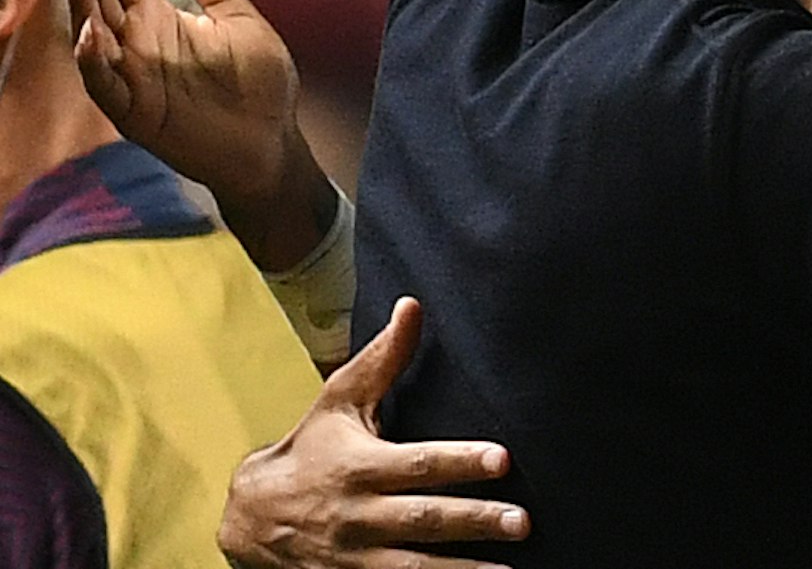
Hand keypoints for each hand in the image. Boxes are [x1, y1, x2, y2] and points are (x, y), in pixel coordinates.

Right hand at [68, 0, 328, 269]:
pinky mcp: (135, 111)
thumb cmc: (255, 80)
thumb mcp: (233, 13)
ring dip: (82, 1)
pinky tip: (89, 33)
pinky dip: (92, 59)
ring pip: (91, 34)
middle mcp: (133, 42)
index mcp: (153, 16)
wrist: (273, 140)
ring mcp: (130, 76)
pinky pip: (103, 84)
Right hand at [219, 298, 530, 568]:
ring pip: (413, 568)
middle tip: (523, 521)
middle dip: (474, 520)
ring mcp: (354, 557)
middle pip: (423, 519)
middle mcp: (358, 514)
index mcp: (360, 466)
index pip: (417, 463)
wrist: (249, 518)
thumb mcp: (339, 401)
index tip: (503, 459)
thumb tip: (412, 306)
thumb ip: (383, 359)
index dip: (460, 461)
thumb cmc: (308, 451)